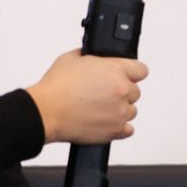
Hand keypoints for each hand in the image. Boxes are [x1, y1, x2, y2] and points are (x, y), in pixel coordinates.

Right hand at [27, 50, 147, 144]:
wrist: (45, 112)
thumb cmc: (56, 87)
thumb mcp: (72, 58)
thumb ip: (92, 57)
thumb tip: (97, 57)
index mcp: (116, 70)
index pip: (141, 70)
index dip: (131, 73)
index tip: (126, 76)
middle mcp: (122, 90)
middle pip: (135, 91)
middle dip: (121, 92)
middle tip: (102, 94)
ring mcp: (120, 111)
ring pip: (131, 110)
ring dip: (119, 109)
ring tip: (98, 108)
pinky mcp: (116, 130)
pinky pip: (128, 129)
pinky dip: (118, 127)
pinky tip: (104, 121)